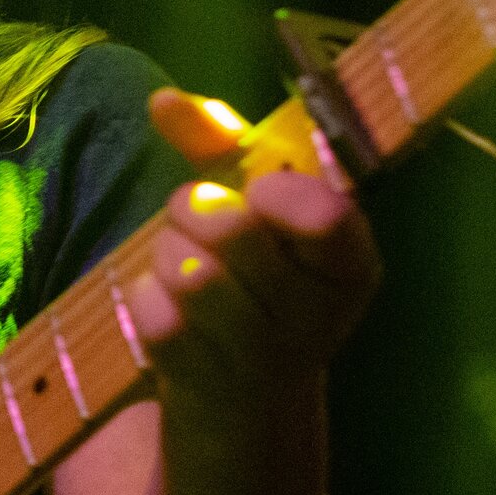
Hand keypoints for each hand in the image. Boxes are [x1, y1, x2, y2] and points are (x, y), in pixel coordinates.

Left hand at [125, 87, 381, 416]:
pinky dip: (146, 298)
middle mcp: (319, 316)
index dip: (275, 194)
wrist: (240, 394)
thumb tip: (163, 100)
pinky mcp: (206, 382)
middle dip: (195, 212)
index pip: (326, 216)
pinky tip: (170, 312)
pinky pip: (153, 311)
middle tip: (202, 225)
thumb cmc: (249, 275)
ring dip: (167, 254)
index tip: (256, 192)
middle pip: (232, 230)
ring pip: (187, 271)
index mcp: (349, 262)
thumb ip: (217, 141)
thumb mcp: (250, 202)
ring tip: (185, 267)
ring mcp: (264, 358)